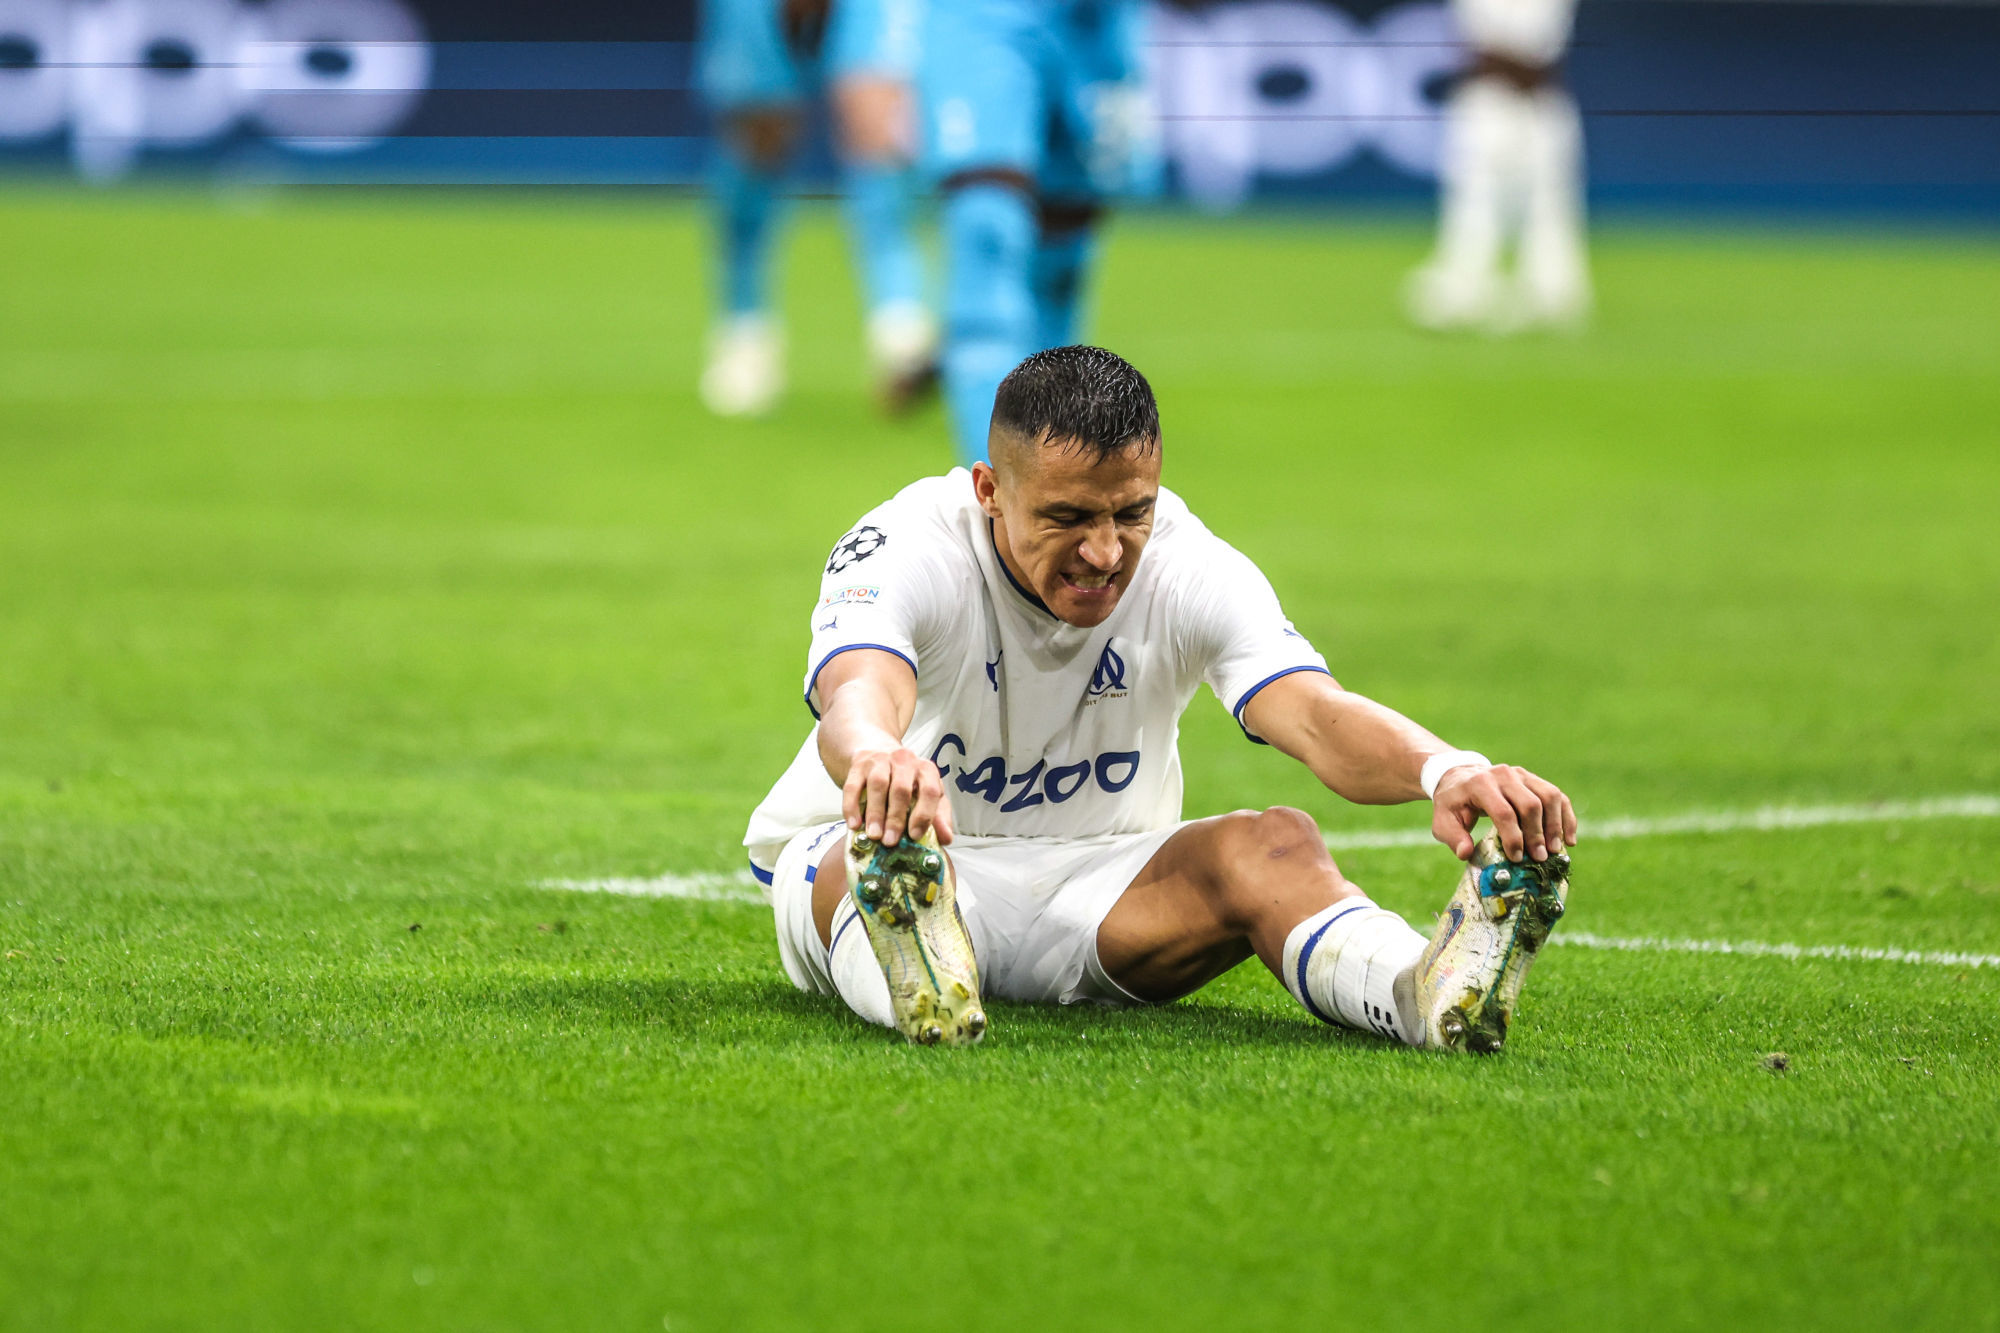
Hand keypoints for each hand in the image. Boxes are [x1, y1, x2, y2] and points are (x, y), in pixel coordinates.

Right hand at [843, 747, 955, 846]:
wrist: (878, 751)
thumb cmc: (906, 779)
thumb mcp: (926, 793)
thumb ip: (938, 815)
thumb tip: (946, 838)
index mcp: (926, 770)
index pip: (930, 791)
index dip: (923, 814)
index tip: (914, 835)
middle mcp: (905, 761)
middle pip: (901, 789)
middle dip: (896, 818)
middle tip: (890, 841)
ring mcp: (880, 760)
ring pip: (878, 785)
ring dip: (875, 813)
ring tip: (874, 835)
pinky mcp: (859, 764)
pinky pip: (853, 786)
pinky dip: (852, 807)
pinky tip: (854, 824)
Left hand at [1431, 764, 1577, 862]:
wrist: (1460, 778)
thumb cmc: (1453, 804)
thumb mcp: (1443, 821)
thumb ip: (1453, 837)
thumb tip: (1465, 854)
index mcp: (1480, 784)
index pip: (1503, 811)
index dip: (1513, 837)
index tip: (1517, 858)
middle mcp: (1504, 775)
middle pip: (1529, 804)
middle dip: (1536, 834)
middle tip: (1539, 858)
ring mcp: (1522, 775)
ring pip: (1549, 797)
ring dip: (1555, 826)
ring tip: (1555, 850)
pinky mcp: (1534, 780)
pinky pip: (1558, 796)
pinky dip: (1567, 817)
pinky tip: (1569, 839)